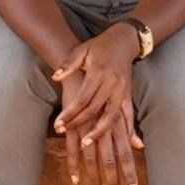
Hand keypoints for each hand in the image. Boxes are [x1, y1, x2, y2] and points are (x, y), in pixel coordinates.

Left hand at [52, 24, 142, 147]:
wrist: (123, 41)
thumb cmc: (99, 46)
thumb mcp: (82, 50)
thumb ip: (69, 64)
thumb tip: (55, 76)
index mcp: (98, 73)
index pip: (82, 99)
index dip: (69, 114)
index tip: (58, 125)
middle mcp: (111, 84)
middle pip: (94, 110)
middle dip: (78, 123)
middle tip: (63, 133)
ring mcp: (122, 90)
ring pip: (111, 116)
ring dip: (98, 132)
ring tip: (85, 143)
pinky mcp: (129, 94)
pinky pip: (128, 114)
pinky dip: (127, 129)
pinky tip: (124, 142)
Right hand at [59, 72, 140, 184]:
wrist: (84, 68)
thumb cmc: (103, 89)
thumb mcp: (120, 107)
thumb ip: (129, 128)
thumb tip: (140, 145)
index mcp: (117, 125)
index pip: (126, 153)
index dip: (129, 172)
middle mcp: (105, 128)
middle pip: (112, 159)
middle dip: (115, 180)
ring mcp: (89, 127)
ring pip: (94, 157)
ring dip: (96, 176)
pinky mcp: (74, 125)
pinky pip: (73, 148)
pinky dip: (75, 164)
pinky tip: (75, 178)